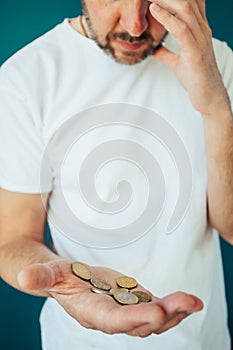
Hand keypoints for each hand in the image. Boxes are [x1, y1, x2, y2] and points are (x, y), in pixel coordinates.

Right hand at [17, 260, 202, 336]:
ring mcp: (125, 310)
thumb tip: (22, 278)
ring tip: (193, 301)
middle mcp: (110, 317)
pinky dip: (174, 306)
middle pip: (139, 323)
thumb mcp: (48, 272)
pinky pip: (156, 308)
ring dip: (174, 312)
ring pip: (153, 319)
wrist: (69, 279)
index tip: (157, 311)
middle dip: (163, 315)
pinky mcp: (134, 301)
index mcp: (89, 311)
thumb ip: (38, 276)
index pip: (112, 320)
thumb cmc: (58, 276)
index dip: (133, 318)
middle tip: (186, 302)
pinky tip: (190, 301)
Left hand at [149, 0, 230, 115]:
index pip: (189, 3)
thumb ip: (166, 53)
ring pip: (184, 10)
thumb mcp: (177, 62)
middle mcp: (201, 30)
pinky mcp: (195, 52)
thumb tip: (154, 48)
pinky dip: (167, 18)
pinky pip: (181, 30)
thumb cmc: (196, 78)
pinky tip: (154, 10)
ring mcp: (200, 39)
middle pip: (187, 1)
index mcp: (198, 30)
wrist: (208, 96)